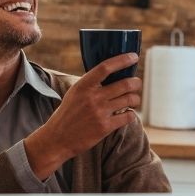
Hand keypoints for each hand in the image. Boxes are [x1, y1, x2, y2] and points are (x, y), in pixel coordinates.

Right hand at [24, 53, 140, 179]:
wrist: (57, 139)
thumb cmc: (67, 114)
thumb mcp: (74, 93)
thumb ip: (90, 84)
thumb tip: (111, 73)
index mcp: (83, 86)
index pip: (105, 67)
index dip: (122, 60)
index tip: (133, 57)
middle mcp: (92, 97)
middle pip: (125, 84)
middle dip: (136, 82)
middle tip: (137, 83)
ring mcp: (99, 113)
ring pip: (130, 99)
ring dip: (135, 98)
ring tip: (134, 99)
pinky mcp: (105, 127)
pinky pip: (128, 116)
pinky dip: (131, 114)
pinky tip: (128, 113)